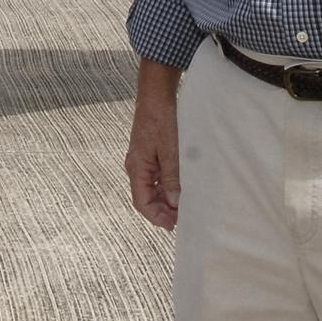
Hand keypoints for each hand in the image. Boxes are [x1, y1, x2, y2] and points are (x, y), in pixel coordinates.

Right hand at [125, 59, 181, 229]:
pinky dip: (167, 186)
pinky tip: (181, 187)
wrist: (156, 94)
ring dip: (166, 199)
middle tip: (183, 218)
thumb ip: (171, 177)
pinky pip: (157, 176)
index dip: (157, 217)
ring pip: (152, 188)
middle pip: (146, 198)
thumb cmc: (160, 119)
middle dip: (163, 210)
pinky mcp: (150, 153)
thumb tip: (174, 202)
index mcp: (137, 168)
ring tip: (184, 204)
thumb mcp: (169, 150)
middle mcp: (136, 166)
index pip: (142, 202)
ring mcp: (143, 160)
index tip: (174, 226)